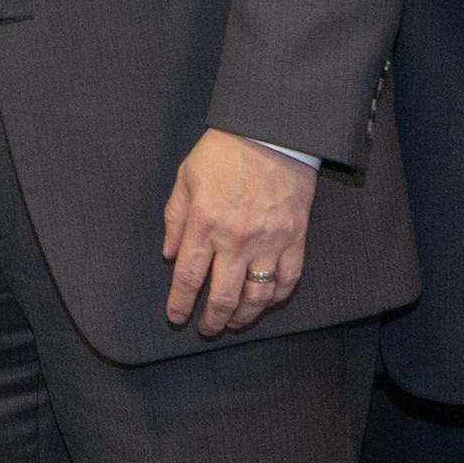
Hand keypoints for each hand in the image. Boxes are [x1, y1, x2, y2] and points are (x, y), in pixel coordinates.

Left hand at [160, 128, 317, 336]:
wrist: (272, 133)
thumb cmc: (224, 152)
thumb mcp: (186, 178)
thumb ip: (175, 219)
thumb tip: (168, 254)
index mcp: (205, 224)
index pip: (188, 277)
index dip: (179, 302)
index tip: (175, 317)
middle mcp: (236, 240)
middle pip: (222, 295)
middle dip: (211, 320)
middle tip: (205, 329)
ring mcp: (269, 242)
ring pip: (256, 296)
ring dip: (243, 316)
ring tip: (233, 323)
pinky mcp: (295, 239)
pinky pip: (288, 280)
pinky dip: (277, 297)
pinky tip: (266, 303)